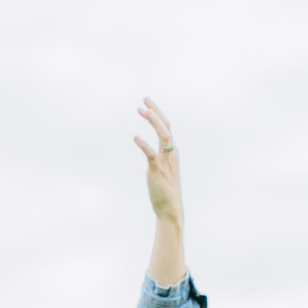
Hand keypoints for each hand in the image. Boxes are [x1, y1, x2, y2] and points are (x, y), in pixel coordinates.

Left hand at [134, 96, 181, 225]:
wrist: (170, 207)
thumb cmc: (164, 191)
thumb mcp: (162, 170)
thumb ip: (159, 159)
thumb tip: (152, 154)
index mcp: (172, 152)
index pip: (166, 127)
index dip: (158, 114)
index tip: (147, 104)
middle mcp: (171, 152)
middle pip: (165, 126)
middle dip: (155, 111)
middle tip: (144, 100)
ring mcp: (165, 160)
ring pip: (163, 134)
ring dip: (153, 121)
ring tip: (142, 110)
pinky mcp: (157, 169)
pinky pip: (151, 153)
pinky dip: (144, 144)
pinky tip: (135, 138)